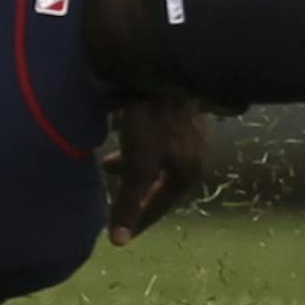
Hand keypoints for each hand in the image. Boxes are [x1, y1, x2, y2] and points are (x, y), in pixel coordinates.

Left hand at [102, 99, 210, 245]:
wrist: (164, 62)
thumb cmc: (152, 117)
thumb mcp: (139, 163)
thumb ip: (129, 201)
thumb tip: (119, 242)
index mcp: (189, 171)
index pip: (160, 206)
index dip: (137, 221)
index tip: (119, 234)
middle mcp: (195, 153)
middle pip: (162, 183)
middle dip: (136, 194)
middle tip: (115, 201)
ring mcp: (190, 129)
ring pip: (158, 159)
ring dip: (133, 167)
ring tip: (109, 165)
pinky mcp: (180, 108)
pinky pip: (157, 139)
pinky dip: (138, 146)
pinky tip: (123, 133)